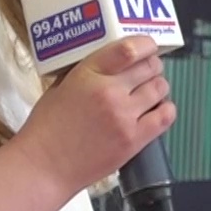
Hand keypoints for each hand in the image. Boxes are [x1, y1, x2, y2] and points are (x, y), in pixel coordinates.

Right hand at [17, 37, 175, 195]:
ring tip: (152, 90)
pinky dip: (166, 109)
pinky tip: (158, 109)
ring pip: (160, 89)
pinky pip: (165, 117)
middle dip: (152, 65)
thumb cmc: (46, 129)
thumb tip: (107, 64)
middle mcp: (109, 92)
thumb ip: (84, 73)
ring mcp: (123, 116)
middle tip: (149, 69)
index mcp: (88, 75)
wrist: (44, 166)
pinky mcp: (133, 140)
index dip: (145, 44)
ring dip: (159, 86)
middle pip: (149, 67)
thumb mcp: (59, 88)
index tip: (147, 46)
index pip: (129, 49)